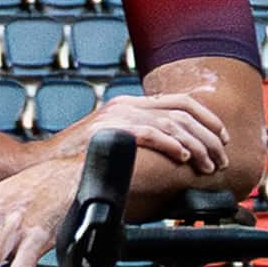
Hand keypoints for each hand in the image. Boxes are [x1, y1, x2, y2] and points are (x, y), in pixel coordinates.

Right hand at [69, 86, 244, 190]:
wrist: (45, 165)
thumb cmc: (81, 160)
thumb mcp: (113, 139)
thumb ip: (139, 137)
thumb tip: (174, 151)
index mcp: (130, 103)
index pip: (180, 101)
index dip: (207, 117)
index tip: (222, 136)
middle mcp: (127, 105)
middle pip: (183, 112)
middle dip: (209, 136)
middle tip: (221, 157)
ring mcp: (119, 116)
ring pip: (173, 124)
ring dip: (197, 146)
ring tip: (209, 165)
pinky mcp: (111, 131)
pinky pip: (152, 134)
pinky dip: (173, 145)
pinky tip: (185, 158)